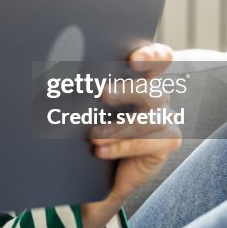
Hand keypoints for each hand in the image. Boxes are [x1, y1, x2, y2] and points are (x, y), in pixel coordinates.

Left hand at [79, 43, 182, 227]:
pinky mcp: (168, 142)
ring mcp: (166, 119)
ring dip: (118, 128)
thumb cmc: (97, 132)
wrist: (106, 172)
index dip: (152, 55)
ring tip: (94, 137)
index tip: (134, 60)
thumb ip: (86, 92)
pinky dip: (122, 146)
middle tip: (104, 93)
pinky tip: (101, 150)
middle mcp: (156, 96)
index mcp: (140, 79)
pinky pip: (147, 143)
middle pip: (151, 90)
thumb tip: (58, 77)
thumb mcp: (89, 109)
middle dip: (127, 91)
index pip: (158, 58)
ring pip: (148, 119)